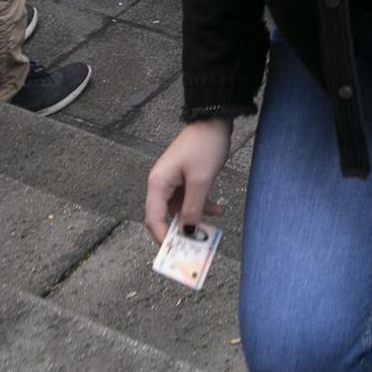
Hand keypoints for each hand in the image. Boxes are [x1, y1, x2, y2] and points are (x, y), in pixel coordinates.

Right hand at [144, 118, 230, 244]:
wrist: (215, 119)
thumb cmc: (204, 146)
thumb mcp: (201, 180)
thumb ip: (193, 207)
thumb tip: (188, 231)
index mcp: (158, 184)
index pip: (153, 218)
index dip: (163, 237)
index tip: (175, 251)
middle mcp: (161, 184)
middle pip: (164, 215)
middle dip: (179, 231)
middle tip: (193, 246)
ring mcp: (174, 180)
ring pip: (180, 208)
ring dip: (194, 218)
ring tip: (210, 229)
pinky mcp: (186, 177)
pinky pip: (190, 198)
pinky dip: (202, 205)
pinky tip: (218, 210)